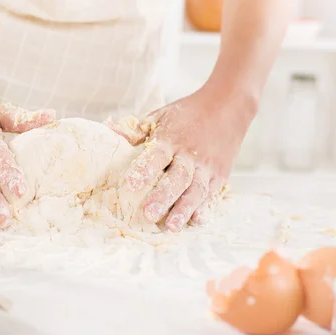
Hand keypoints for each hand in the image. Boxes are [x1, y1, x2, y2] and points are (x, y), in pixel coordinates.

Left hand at [107, 86, 255, 231]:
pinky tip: (196, 221)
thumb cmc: (187, 115)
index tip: (131, 184)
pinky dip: (205, 209)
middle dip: (163, 196)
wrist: (227, 107)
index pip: (157, 155)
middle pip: (177, 177)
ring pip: (195, 190)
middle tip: (148, 214)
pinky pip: (212, 195)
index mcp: (171, 138)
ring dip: (183, 209)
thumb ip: (136, 130)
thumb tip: (108, 131)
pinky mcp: (219, 176)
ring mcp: (207, 167)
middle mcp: (190, 154)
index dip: (145, 169)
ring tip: (170, 227)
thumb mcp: (161, 116)